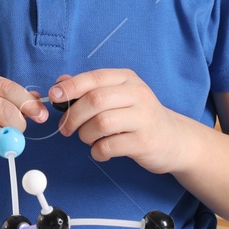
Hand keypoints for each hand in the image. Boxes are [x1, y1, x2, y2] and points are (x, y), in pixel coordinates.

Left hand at [50, 69, 193, 173]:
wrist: (174, 140)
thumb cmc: (138, 116)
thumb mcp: (117, 95)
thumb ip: (89, 88)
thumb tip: (59, 83)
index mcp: (127, 79)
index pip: (93, 78)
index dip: (70, 87)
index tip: (53, 97)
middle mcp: (138, 94)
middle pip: (95, 101)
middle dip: (73, 116)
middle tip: (66, 128)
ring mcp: (143, 118)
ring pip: (101, 123)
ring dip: (85, 134)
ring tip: (87, 138)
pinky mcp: (144, 142)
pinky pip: (109, 146)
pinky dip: (97, 151)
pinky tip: (99, 150)